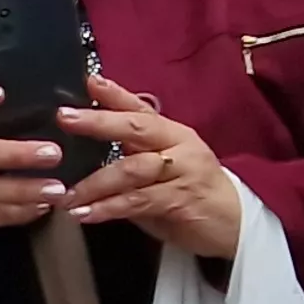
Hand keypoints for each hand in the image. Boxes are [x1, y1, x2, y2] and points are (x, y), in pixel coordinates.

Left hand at [58, 75, 244, 254]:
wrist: (238, 222)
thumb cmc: (192, 191)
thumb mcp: (162, 167)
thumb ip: (133, 154)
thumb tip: (87, 148)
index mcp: (172, 133)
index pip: (140, 109)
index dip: (115, 94)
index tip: (90, 81)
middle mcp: (179, 146)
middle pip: (136, 128)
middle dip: (99, 122)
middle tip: (65, 118)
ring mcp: (182, 172)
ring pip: (132, 169)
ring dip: (95, 183)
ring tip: (67, 194)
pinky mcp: (181, 200)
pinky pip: (138, 201)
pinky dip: (109, 207)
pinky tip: (86, 213)